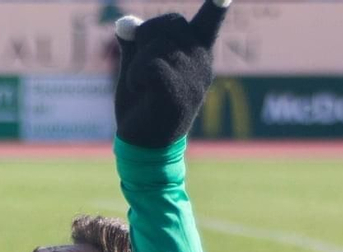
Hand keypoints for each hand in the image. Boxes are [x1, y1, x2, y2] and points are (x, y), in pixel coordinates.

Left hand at [113, 0, 228, 148]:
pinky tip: (142, 93)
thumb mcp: (136, 68)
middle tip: (140, 67)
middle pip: (169, 22)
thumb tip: (125, 24)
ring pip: (156, 45)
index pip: (210, 20)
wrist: (145, 147)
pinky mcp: (181, 92)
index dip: (218, 5)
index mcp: (197, 52)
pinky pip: (150, 65)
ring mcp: (195, 78)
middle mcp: (202, 62)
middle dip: (145, 36)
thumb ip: (134, 44)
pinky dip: (136, 77)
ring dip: (137, 64)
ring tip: (143, 88)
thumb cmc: (142, 105)